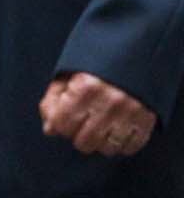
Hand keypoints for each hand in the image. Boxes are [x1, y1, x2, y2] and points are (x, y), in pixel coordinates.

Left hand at [40, 71, 155, 155]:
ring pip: (107, 149)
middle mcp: (109, 102)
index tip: (63, 118)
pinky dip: (121, 144)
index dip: (59, 124)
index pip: (62, 125)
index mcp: (86, 87)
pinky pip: (130, 147)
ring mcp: (130, 113)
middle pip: (84, 142)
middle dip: (78, 134)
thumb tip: (49, 129)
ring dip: (99, 141)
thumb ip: (53, 99)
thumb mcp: (69, 71)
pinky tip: (115, 130)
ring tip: (99, 125)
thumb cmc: (98, 60)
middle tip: (82, 121)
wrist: (136, 48)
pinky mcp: (147, 120)